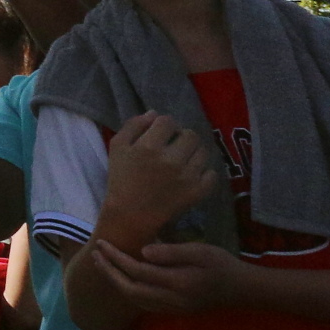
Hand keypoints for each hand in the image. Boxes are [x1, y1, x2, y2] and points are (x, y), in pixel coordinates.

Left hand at [90, 238, 252, 315]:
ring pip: (135, 301)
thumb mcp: (200, 251)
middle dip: (109, 273)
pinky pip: (144, 304)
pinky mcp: (175, 310)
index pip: (137, 271)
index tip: (102, 244)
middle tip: (95, 255)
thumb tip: (142, 252)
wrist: (242, 289)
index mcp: (177, 283)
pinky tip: (122, 279)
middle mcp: (172, 300)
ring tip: (103, 265)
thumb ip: (171, 252)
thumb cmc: (222, 264)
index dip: (116, 258)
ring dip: (116, 283)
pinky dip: (129, 292)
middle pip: (130, 290)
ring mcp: (173, 308)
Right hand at [101, 112, 221, 239]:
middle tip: (175, 146)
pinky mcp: (197, 192)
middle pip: (190, 134)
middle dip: (182, 136)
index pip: (167, 121)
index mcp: (149, 147)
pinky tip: (193, 174)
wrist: (131, 215)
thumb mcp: (117, 147)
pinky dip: (204, 172)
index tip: (160, 134)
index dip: (164, 125)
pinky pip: (212, 174)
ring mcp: (187, 176)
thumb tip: (154, 114)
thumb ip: (133, 125)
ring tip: (184, 159)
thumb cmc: (121, 179)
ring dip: (194, 152)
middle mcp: (171, 160)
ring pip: (203, 152)